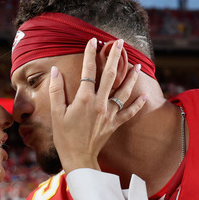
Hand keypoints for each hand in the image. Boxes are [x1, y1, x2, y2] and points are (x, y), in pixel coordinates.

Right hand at [48, 37, 145, 171]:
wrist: (78, 158)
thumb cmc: (64, 137)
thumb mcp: (56, 113)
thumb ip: (56, 90)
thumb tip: (55, 71)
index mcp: (84, 99)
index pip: (88, 71)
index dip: (90, 54)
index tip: (92, 41)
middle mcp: (100, 104)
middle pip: (109, 75)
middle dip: (114, 57)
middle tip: (119, 43)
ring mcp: (109, 114)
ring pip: (123, 91)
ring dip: (130, 77)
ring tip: (136, 64)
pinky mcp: (114, 124)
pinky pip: (128, 113)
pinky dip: (137, 104)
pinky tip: (143, 95)